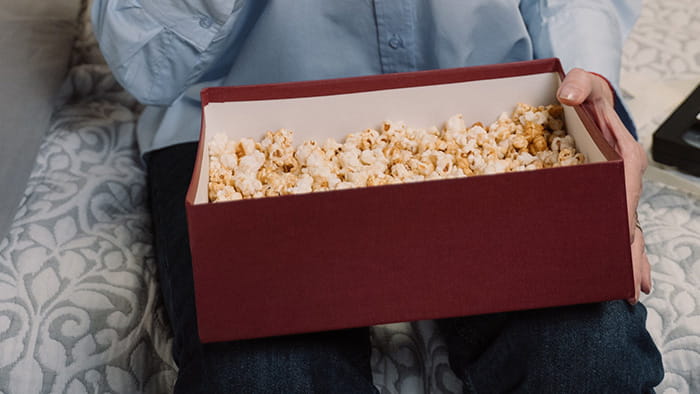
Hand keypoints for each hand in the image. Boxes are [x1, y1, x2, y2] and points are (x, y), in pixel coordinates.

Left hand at [557, 69, 650, 303]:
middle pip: (628, 222)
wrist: (587, 99)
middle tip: (628, 289)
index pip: (625, 197)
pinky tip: (624, 272)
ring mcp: (615, 191)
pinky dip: (621, 248)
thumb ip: (580, 84)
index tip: (624, 247)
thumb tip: (569, 95)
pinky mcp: (603, 195)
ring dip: (628, 259)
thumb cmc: (586, 94)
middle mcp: (624, 180)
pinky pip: (613, 225)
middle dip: (630, 255)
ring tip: (628, 291)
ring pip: (624, 229)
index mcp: (624, 159)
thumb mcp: (583, 84)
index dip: (623, 224)